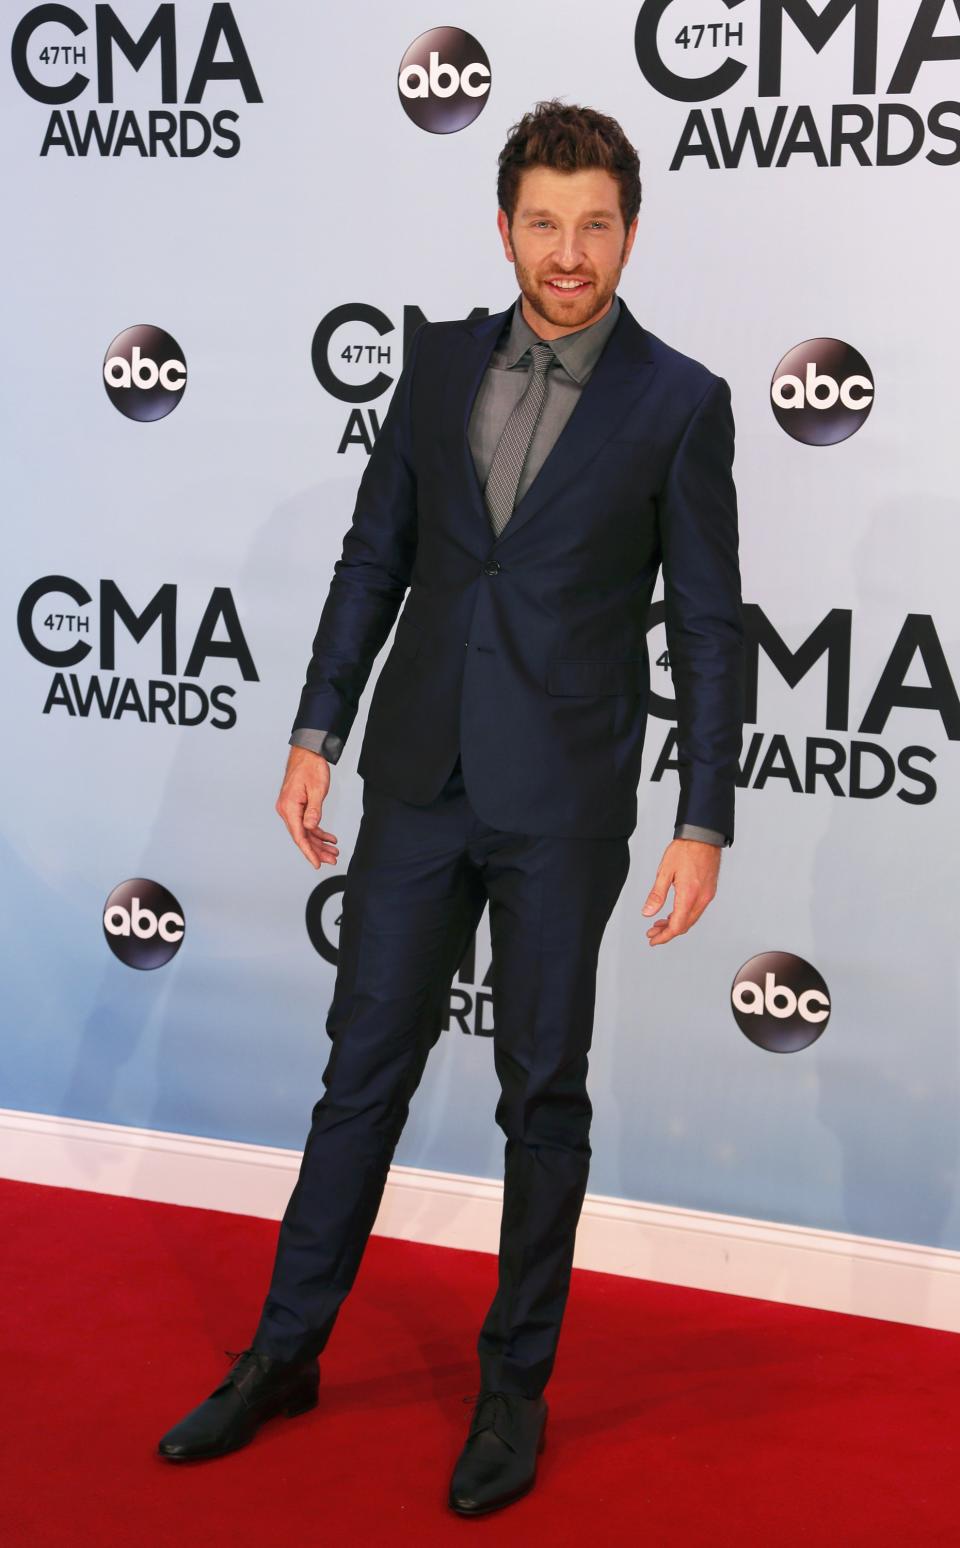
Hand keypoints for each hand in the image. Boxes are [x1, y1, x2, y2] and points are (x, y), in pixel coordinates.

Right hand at [275, 745, 339, 868]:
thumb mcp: (317, 789)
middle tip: (332, 859)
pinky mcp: (296, 805)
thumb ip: (314, 810)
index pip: (299, 835)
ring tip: (333, 852)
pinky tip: (328, 838)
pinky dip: (317, 832)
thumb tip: (310, 828)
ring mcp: (290, 808)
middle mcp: (286, 809)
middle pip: (301, 836)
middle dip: (317, 850)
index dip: (308, 852)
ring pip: (304, 831)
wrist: (307, 752)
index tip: (316, 864)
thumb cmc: (311, 766)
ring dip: (318, 842)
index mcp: (289, 807)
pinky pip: (306, 823)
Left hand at [641, 838, 720, 945]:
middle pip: (685, 926)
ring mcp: (707, 895)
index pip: (677, 925)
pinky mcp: (709, 891)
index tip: (653, 939)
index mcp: (689, 895)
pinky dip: (684, 915)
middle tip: (652, 933)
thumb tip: (648, 913)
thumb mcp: (665, 871)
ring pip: (691, 919)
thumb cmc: (685, 850)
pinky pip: (696, 910)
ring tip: (659, 924)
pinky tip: (673, 913)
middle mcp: (701, 898)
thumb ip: (657, 894)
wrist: (703, 836)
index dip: (664, 936)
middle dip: (667, 932)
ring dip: (675, 924)